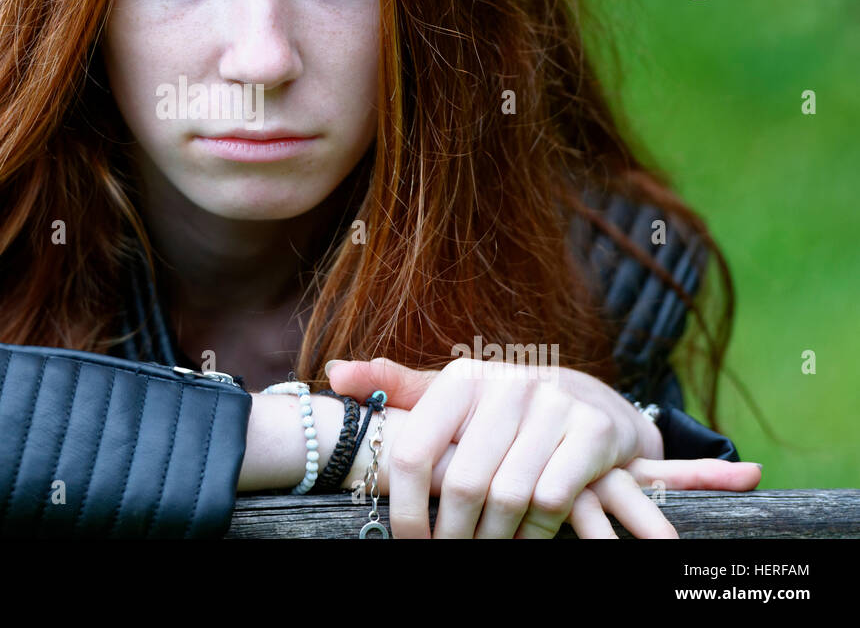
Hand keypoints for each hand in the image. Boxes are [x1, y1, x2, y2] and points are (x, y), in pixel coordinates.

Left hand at [329, 357, 759, 537]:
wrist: (592, 402)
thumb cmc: (502, 410)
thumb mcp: (451, 395)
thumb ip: (396, 387)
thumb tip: (334, 373)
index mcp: (461, 378)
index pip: (413, 451)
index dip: (402, 508)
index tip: (408, 542)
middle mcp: (507, 384)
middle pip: (462, 484)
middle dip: (451, 534)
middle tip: (448, 554)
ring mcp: (555, 404)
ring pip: (508, 497)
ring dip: (492, 538)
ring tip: (481, 550)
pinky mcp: (594, 430)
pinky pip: (551, 500)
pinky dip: (534, 533)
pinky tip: (522, 539)